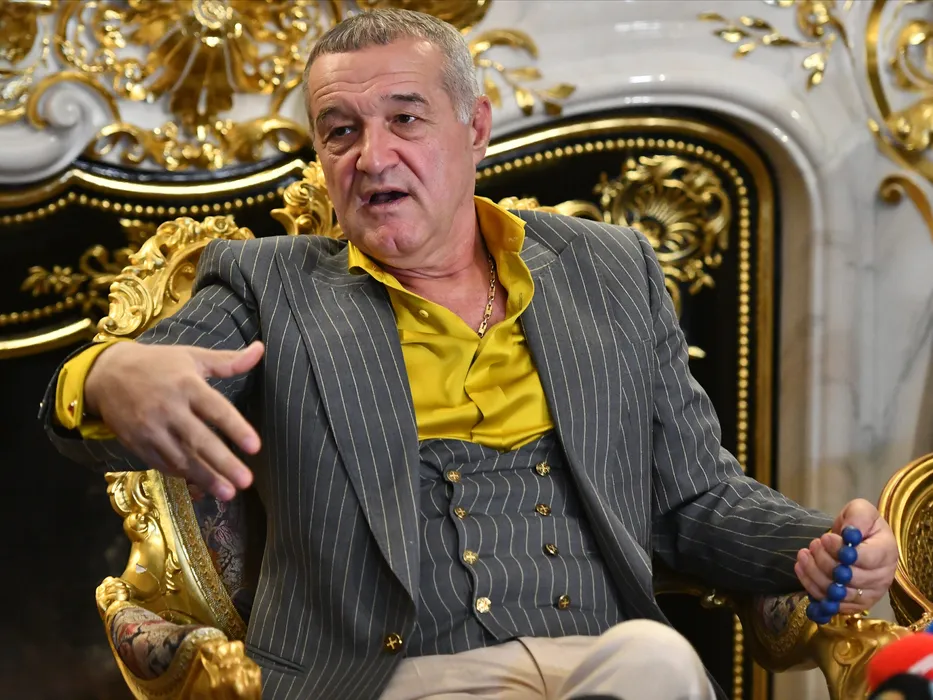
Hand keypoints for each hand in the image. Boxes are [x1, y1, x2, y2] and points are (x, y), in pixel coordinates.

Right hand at [84, 340, 263, 500]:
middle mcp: (168, 408)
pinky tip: (202, 487)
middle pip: (199, 440)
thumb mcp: (193, 356)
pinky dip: (182, 477)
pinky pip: (163, 464)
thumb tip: (260, 350)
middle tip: (245, 481)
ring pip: (181, 458)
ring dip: (205, 478)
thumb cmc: (157, 364)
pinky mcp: (137, 443)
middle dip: (223, 463)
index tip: (255, 447)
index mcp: (187, 384)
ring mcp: (151, 429)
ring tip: (228, 493)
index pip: (216, 409)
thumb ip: (228, 361)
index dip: (236, 428)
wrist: (106, 374)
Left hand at [794, 498, 897, 612]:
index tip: (825, 538)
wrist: (856, 541)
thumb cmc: (859, 524)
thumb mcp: (861, 510)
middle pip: (849, 577)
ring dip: (814, 573)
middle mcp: (882, 578)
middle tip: (813, 544)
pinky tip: (801, 568)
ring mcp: (868, 594)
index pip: (865, 558)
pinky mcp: (852, 605)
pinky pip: (830, 602)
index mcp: (887, 553)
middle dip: (824, 560)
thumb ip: (858, 517)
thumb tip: (850, 533)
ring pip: (837, 592)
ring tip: (803, 554)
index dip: (840, 550)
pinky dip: (811, 586)